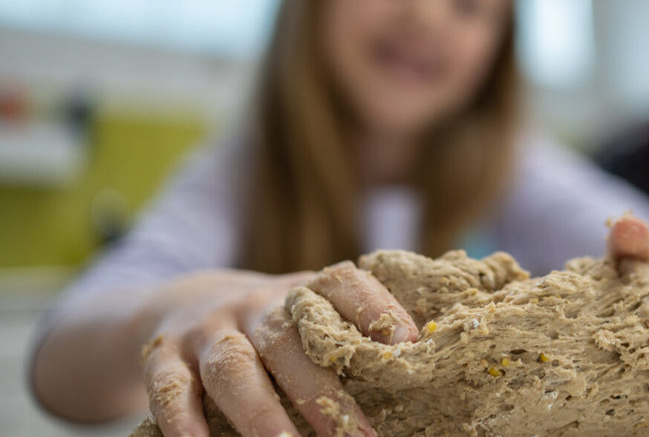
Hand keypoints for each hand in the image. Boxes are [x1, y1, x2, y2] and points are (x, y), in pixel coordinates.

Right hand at [139, 263, 417, 436]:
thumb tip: (427, 352)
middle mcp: (254, 305)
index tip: (410, 344)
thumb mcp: (312, 311)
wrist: (185, 301)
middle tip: (361, 436)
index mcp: (301, 291)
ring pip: (233, 369)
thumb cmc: (275, 322)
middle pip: (290, 344)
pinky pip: (171, 390)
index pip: (341, 284)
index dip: (375, 308)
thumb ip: (356, 326)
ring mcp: (207, 330)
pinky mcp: (163, 357)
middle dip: (324, 395)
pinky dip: (184, 423)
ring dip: (260, 414)